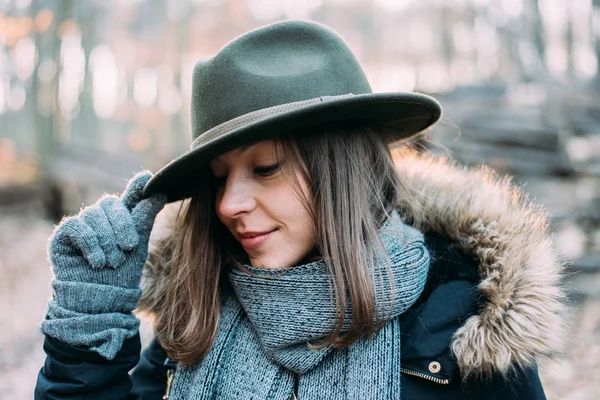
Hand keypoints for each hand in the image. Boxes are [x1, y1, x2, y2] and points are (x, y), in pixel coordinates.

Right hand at [48, 171, 166, 288]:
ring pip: (94, 215)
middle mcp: (100, 219)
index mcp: (121, 220)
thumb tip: (160, 192)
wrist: (98, 302)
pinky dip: (91, 243)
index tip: (147, 178)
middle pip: (111, 204)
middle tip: (130, 246)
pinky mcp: (63, 235)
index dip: (137, 187)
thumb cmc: (120, 277)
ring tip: (113, 262)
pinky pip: (77, 226)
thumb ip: (144, 219)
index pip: (129, 198)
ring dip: (107, 240)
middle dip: (122, 224)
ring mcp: (81, 225)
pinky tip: (97, 261)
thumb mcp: (138, 247)